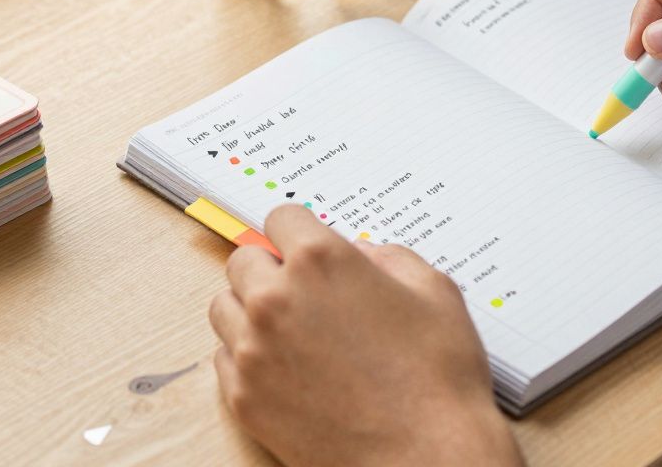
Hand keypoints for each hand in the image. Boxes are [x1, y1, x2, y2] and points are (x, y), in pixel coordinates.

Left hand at [209, 206, 522, 466]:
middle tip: (304, 290)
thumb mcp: (434, 291)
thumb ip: (388, 257)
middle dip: (272, 268)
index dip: (301, 231)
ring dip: (252, 309)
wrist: (426, 457)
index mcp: (320, 262)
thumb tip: (361, 255)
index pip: (281, 218)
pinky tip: (288, 367)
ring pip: (225, 307)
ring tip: (293, 330)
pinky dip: (249, 357)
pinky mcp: (244, 397)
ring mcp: (253, 351)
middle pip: (244, 260)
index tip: (307, 245)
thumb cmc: (437, 378)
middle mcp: (276, 300)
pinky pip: (226, 359)